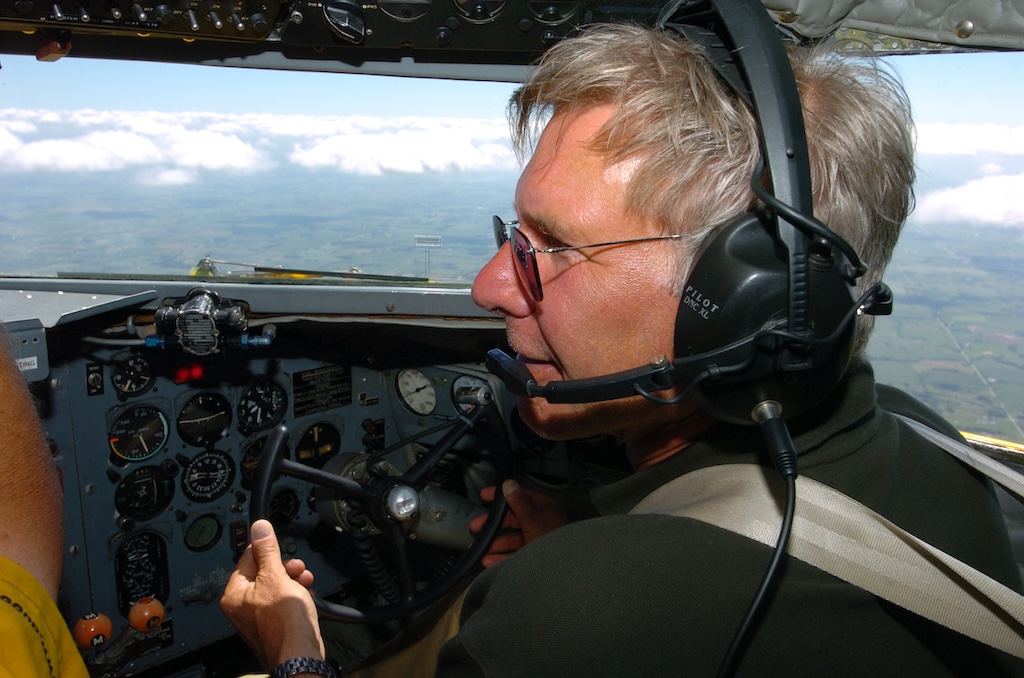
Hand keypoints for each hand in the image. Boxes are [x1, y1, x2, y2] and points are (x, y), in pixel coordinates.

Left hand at [220, 519, 324, 669]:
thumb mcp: (276, 576)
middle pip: (263, 572)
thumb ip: (267, 550)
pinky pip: (282, 601)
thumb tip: (259, 528)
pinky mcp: (273, 624)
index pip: (247, 558)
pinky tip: (305, 594)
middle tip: (296, 567)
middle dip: (284, 567)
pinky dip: (294, 595)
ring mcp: (257, 617)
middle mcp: (241, 606)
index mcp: (234, 594)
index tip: (279, 543)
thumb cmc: (285, 623)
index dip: (267, 550)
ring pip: (275, 586)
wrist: (300, 654)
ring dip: (292, 579)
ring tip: (305, 580)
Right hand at [469, 479, 566, 567]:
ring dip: (495, 544)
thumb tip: (508, 483)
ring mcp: (537, 540)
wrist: (566, 571)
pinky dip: (501, 557)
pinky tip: (488, 561)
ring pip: (512, 539)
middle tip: (474, 527)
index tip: (483, 495)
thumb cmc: (551, 539)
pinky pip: (515, 555)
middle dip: (492, 525)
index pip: (519, 497)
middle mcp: (540, 522)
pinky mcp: (534, 557)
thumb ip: (518, 502)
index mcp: (543, 508)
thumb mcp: (532, 519)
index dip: (501, 496)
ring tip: (479, 550)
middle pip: (512, 520)